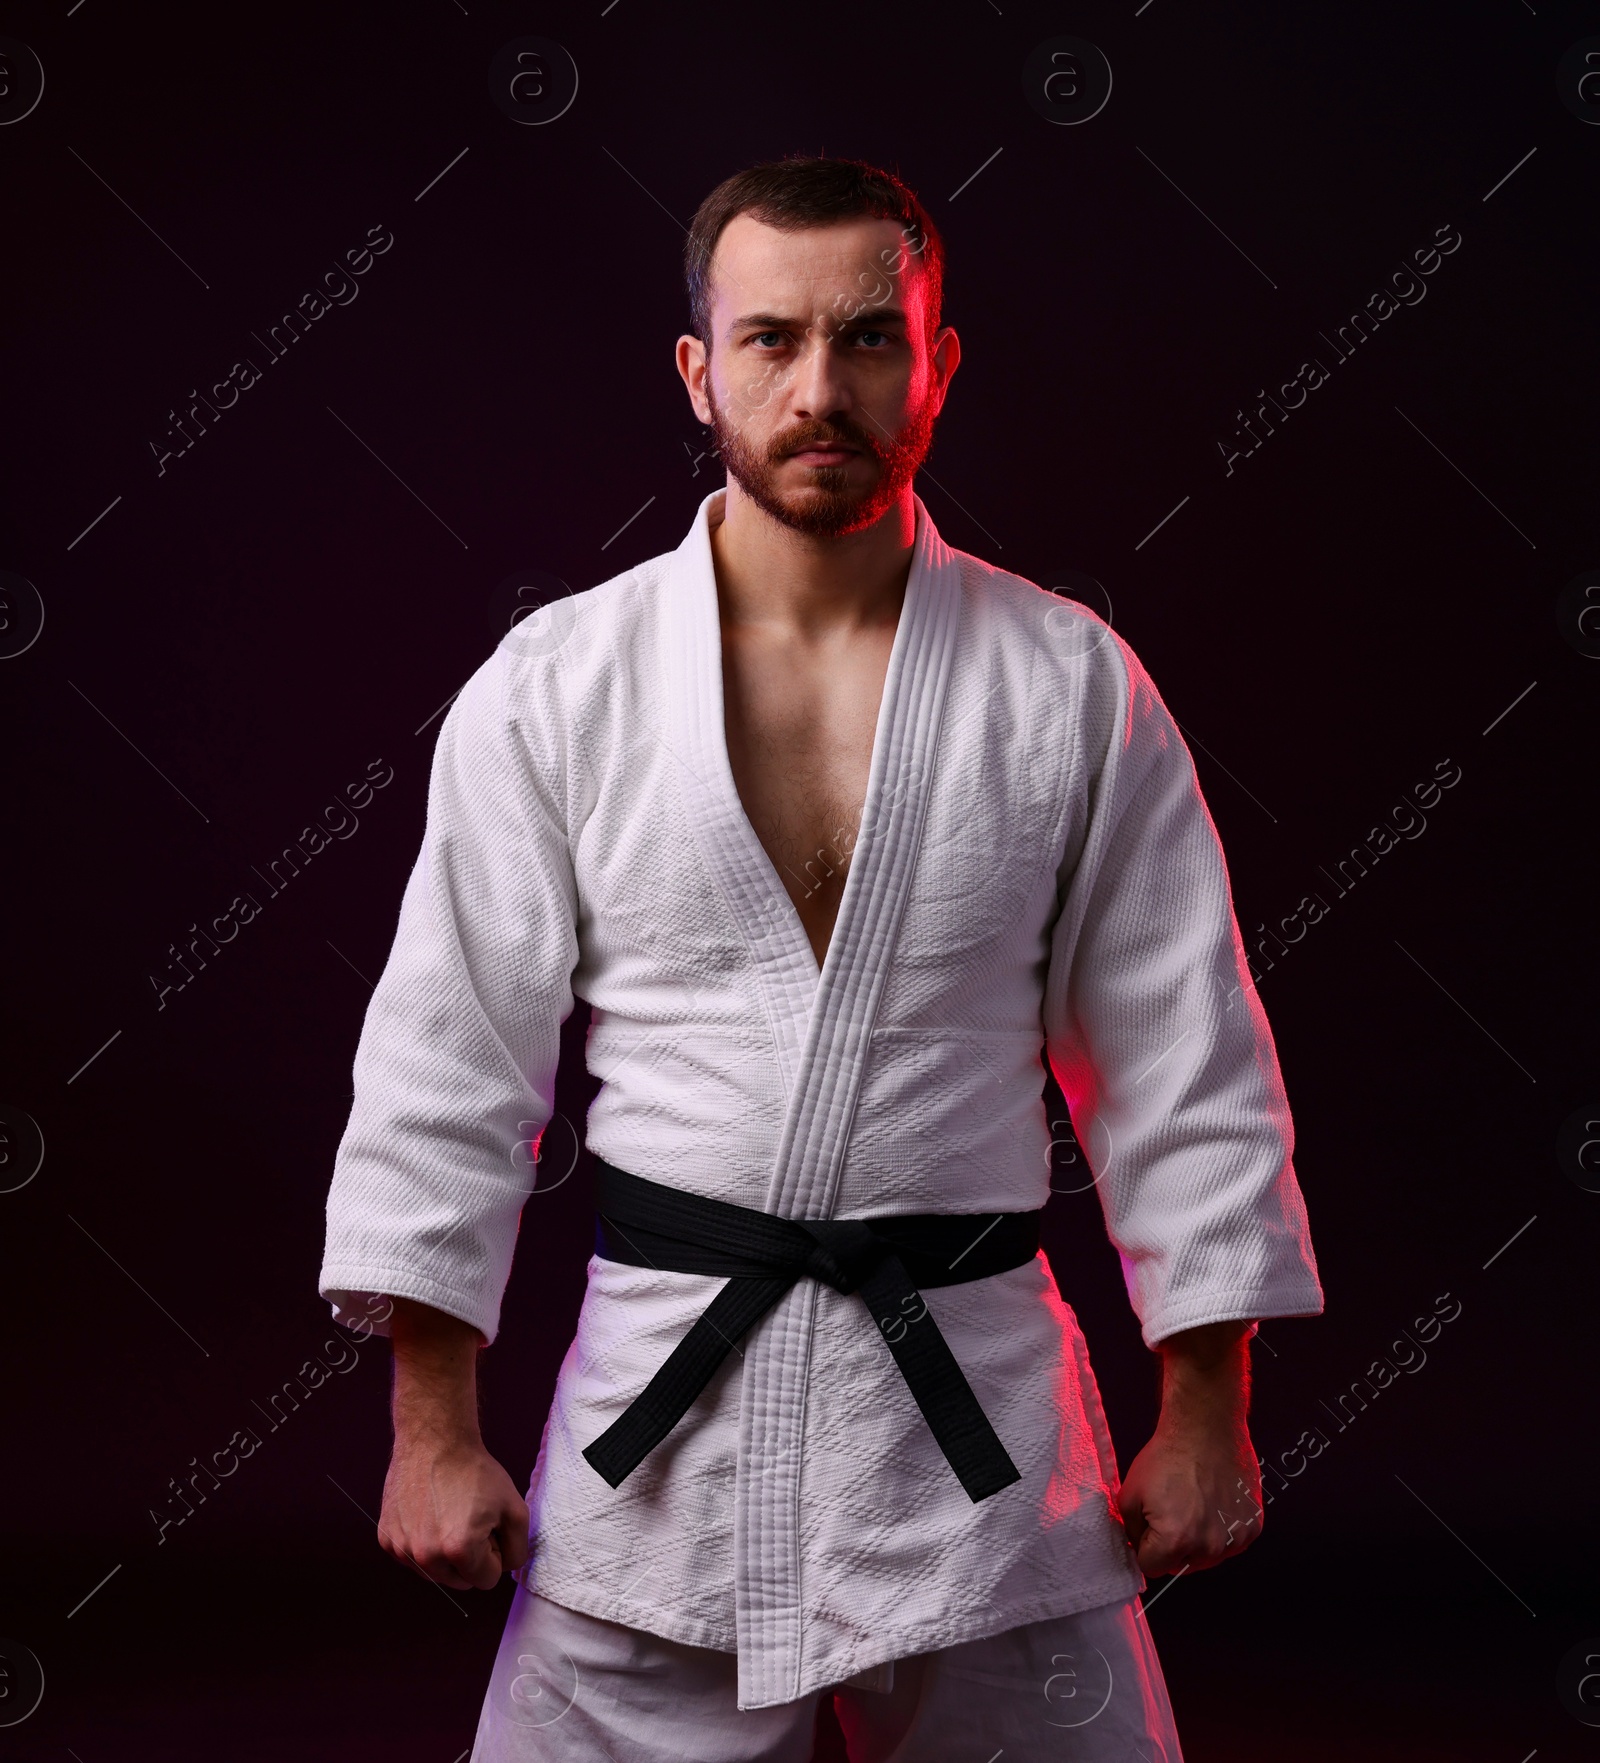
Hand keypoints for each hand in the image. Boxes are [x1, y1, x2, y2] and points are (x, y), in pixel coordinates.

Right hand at [378, 1434, 529, 1589]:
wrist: (435, 1440)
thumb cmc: (475, 1471)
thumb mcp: (515, 1508)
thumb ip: (518, 1548)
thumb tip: (506, 1569)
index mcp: (460, 1551)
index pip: (487, 1580)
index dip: (494, 1552)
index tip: (488, 1524)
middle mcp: (426, 1556)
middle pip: (460, 1581)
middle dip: (470, 1557)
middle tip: (469, 1519)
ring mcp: (402, 1549)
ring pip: (435, 1573)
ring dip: (445, 1553)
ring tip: (448, 1515)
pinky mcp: (386, 1539)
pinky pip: (412, 1558)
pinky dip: (422, 1543)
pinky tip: (428, 1514)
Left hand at [1116, 1416, 1262, 1578]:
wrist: (1205, 1427)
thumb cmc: (1167, 1456)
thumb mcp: (1129, 1493)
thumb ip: (1130, 1529)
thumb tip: (1138, 1546)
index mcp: (1175, 1541)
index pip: (1152, 1567)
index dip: (1146, 1547)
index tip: (1148, 1528)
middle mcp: (1208, 1547)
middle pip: (1182, 1565)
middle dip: (1172, 1546)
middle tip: (1171, 1511)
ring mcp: (1234, 1539)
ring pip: (1208, 1557)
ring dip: (1199, 1540)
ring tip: (1194, 1503)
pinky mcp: (1252, 1527)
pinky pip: (1231, 1542)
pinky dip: (1222, 1529)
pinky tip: (1214, 1502)